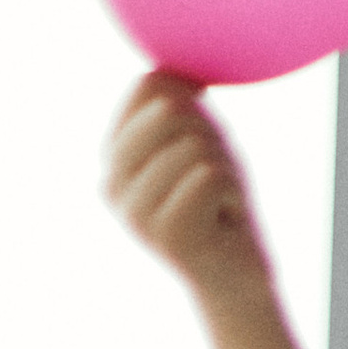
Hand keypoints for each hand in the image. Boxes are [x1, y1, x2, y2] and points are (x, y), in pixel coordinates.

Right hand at [104, 72, 274, 305]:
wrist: (236, 278)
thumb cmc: (218, 203)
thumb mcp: (197, 139)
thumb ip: (175, 101)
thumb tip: (166, 70)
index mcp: (113, 157)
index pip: (149, 87)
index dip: (192, 102)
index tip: (198, 145)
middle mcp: (112, 184)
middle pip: (169, 110)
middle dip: (209, 135)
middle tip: (213, 176)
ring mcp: (134, 212)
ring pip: (193, 145)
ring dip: (224, 168)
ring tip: (218, 202)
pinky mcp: (165, 234)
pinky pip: (210, 176)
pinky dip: (232, 191)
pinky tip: (224, 219)